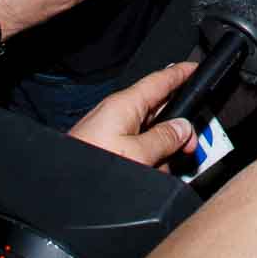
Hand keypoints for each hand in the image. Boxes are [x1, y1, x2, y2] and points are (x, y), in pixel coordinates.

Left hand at [69, 60, 199, 168]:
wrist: (61, 189)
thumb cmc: (90, 166)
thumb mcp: (138, 154)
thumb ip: (165, 139)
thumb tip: (183, 128)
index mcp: (124, 105)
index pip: (159, 80)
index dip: (181, 73)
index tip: (195, 68)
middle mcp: (117, 114)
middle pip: (158, 111)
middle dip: (176, 128)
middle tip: (189, 144)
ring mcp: (110, 131)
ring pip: (149, 133)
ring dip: (161, 151)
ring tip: (161, 168)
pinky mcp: (105, 147)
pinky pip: (135, 147)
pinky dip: (146, 159)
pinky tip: (147, 172)